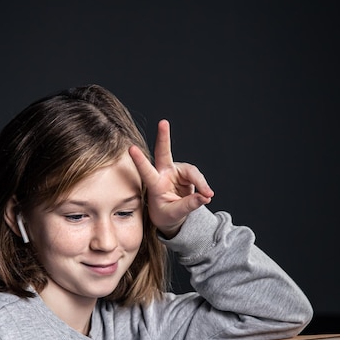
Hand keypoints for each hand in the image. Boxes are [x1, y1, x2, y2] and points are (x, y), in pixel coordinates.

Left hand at [129, 120, 213, 237]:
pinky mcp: (186, 174)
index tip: (131, 149)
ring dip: (201, 183)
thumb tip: (205, 196)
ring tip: (208, 195)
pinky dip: (204, 186)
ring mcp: (176, 172)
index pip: (146, 171)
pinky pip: (198, 177)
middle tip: (163, 122)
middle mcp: (164, 174)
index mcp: (155, 185)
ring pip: (192, 171)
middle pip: (164, 152)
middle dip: (164, 137)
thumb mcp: (175, 214)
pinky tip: (207, 194)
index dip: (140, 161)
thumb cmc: (166, 215)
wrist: (171, 217)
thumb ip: (189, 205)